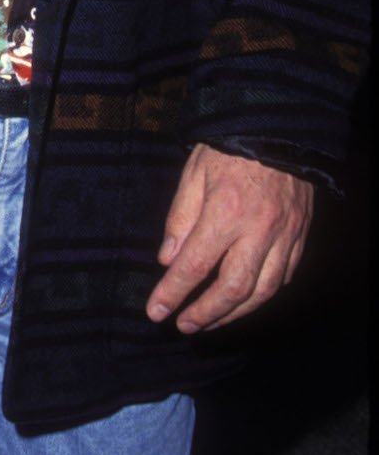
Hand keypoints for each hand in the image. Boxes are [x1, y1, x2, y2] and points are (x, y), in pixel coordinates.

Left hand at [146, 144, 313, 333]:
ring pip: (263, 292)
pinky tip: (245, 300)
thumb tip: (167, 260)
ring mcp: (284, 237)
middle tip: (183, 326)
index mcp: (226, 212)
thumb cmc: (228, 145)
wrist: (278, 128)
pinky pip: (283, 277)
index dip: (173, 293)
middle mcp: (259, 231)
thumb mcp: (194, 172)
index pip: (194, 266)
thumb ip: (180, 217)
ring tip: (210, 322)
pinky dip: (263, 295)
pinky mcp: (299, 237)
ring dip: (234, 314)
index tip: (155, 312)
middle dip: (205, 313)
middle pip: (233, 289)